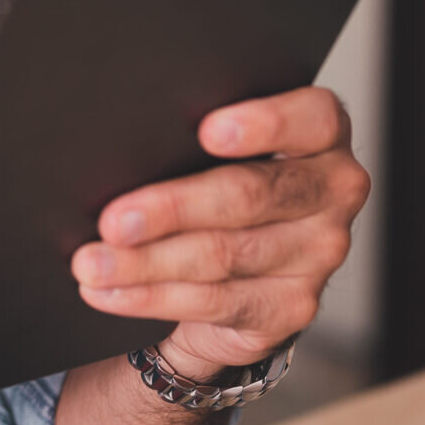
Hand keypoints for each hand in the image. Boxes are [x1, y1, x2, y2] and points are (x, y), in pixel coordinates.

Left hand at [69, 87, 368, 377]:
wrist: (247, 269)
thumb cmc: (223, 184)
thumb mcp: (218, 152)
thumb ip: (195, 139)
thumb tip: (118, 145)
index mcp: (322, 136)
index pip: (312, 118)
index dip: (264, 123)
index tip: (206, 131)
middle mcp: (333, 192)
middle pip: (251, 195)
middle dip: (172, 208)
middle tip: (113, 220)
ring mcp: (320, 254)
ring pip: (223, 255)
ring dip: (145, 263)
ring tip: (92, 262)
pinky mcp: (292, 305)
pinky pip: (214, 301)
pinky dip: (150, 296)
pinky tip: (109, 291)